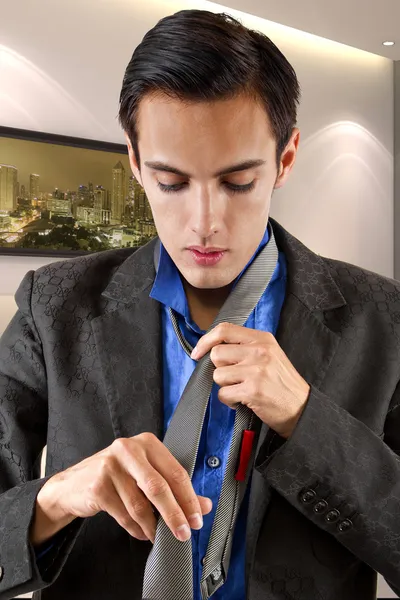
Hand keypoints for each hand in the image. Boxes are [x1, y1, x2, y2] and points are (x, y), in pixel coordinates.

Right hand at [31, 433, 211, 545]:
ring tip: (159, 536)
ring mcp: (111, 466)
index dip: (189, 498)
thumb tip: (205, 505)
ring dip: (153, 526)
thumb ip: (175, 488)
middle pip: (159, 487)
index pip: (175, 471)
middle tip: (184, 533)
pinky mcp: (98, 486)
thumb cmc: (117, 477)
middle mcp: (129, 449)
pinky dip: (136, 528)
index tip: (197, 519)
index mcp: (147, 443)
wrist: (73, 484)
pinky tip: (141, 532)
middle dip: (175, 514)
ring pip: (140, 505)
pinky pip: (124, 514)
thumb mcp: (146, 475)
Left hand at [191, 323, 310, 438]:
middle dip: (220, 369)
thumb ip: (246, 347)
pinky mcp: (252, 390)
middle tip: (235, 378)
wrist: (302, 408)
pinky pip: (223, 394)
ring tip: (242, 390)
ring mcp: (256, 370)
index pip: (224, 329)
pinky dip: (229, 401)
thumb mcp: (270, 354)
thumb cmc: (283, 384)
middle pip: (217, 354)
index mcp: (263, 339)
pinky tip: (243, 401)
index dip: (206, 340)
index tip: (198, 353)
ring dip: (225, 386)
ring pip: (218, 375)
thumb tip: (213, 348)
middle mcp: (259, 351)